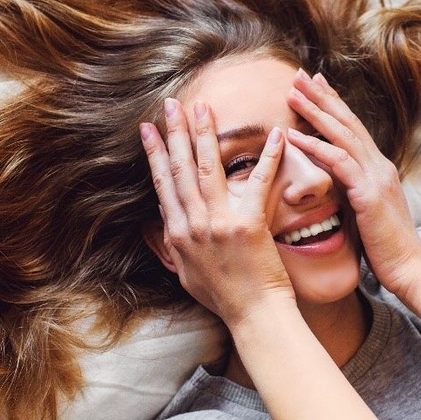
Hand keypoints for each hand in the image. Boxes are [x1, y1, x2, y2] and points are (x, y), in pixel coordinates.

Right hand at [141, 98, 295, 327]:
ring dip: (205, 133)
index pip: (163, 184)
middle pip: (180, 168)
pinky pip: (258, 182)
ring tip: (203, 107)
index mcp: (178, 234)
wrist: (253, 316)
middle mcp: (193, 225)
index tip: (147, 129)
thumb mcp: (185, 273)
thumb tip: (157, 221)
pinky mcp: (248, 224)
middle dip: (174, 132)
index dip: (154, 154)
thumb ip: (172, 244)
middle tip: (170, 103)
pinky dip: (268, 156)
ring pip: (208, 167)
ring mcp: (219, 223)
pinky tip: (274, 134)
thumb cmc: (223, 298)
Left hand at [286, 70, 420, 297]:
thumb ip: (352, 193)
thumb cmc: (384, 249)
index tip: (313, 84)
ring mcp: (376, 177)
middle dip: (322, 96)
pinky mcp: (369, 194)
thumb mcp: (365, 213)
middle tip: (299, 74)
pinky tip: (295, 136)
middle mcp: (379, 166)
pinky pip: (339, 162)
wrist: (409, 270)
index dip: (333, 104)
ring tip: (292, 93)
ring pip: (342, 134)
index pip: (352, 128)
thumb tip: (334, 186)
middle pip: (347, 121)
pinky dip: (316, 146)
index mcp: (377, 169)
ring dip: (316, 112)